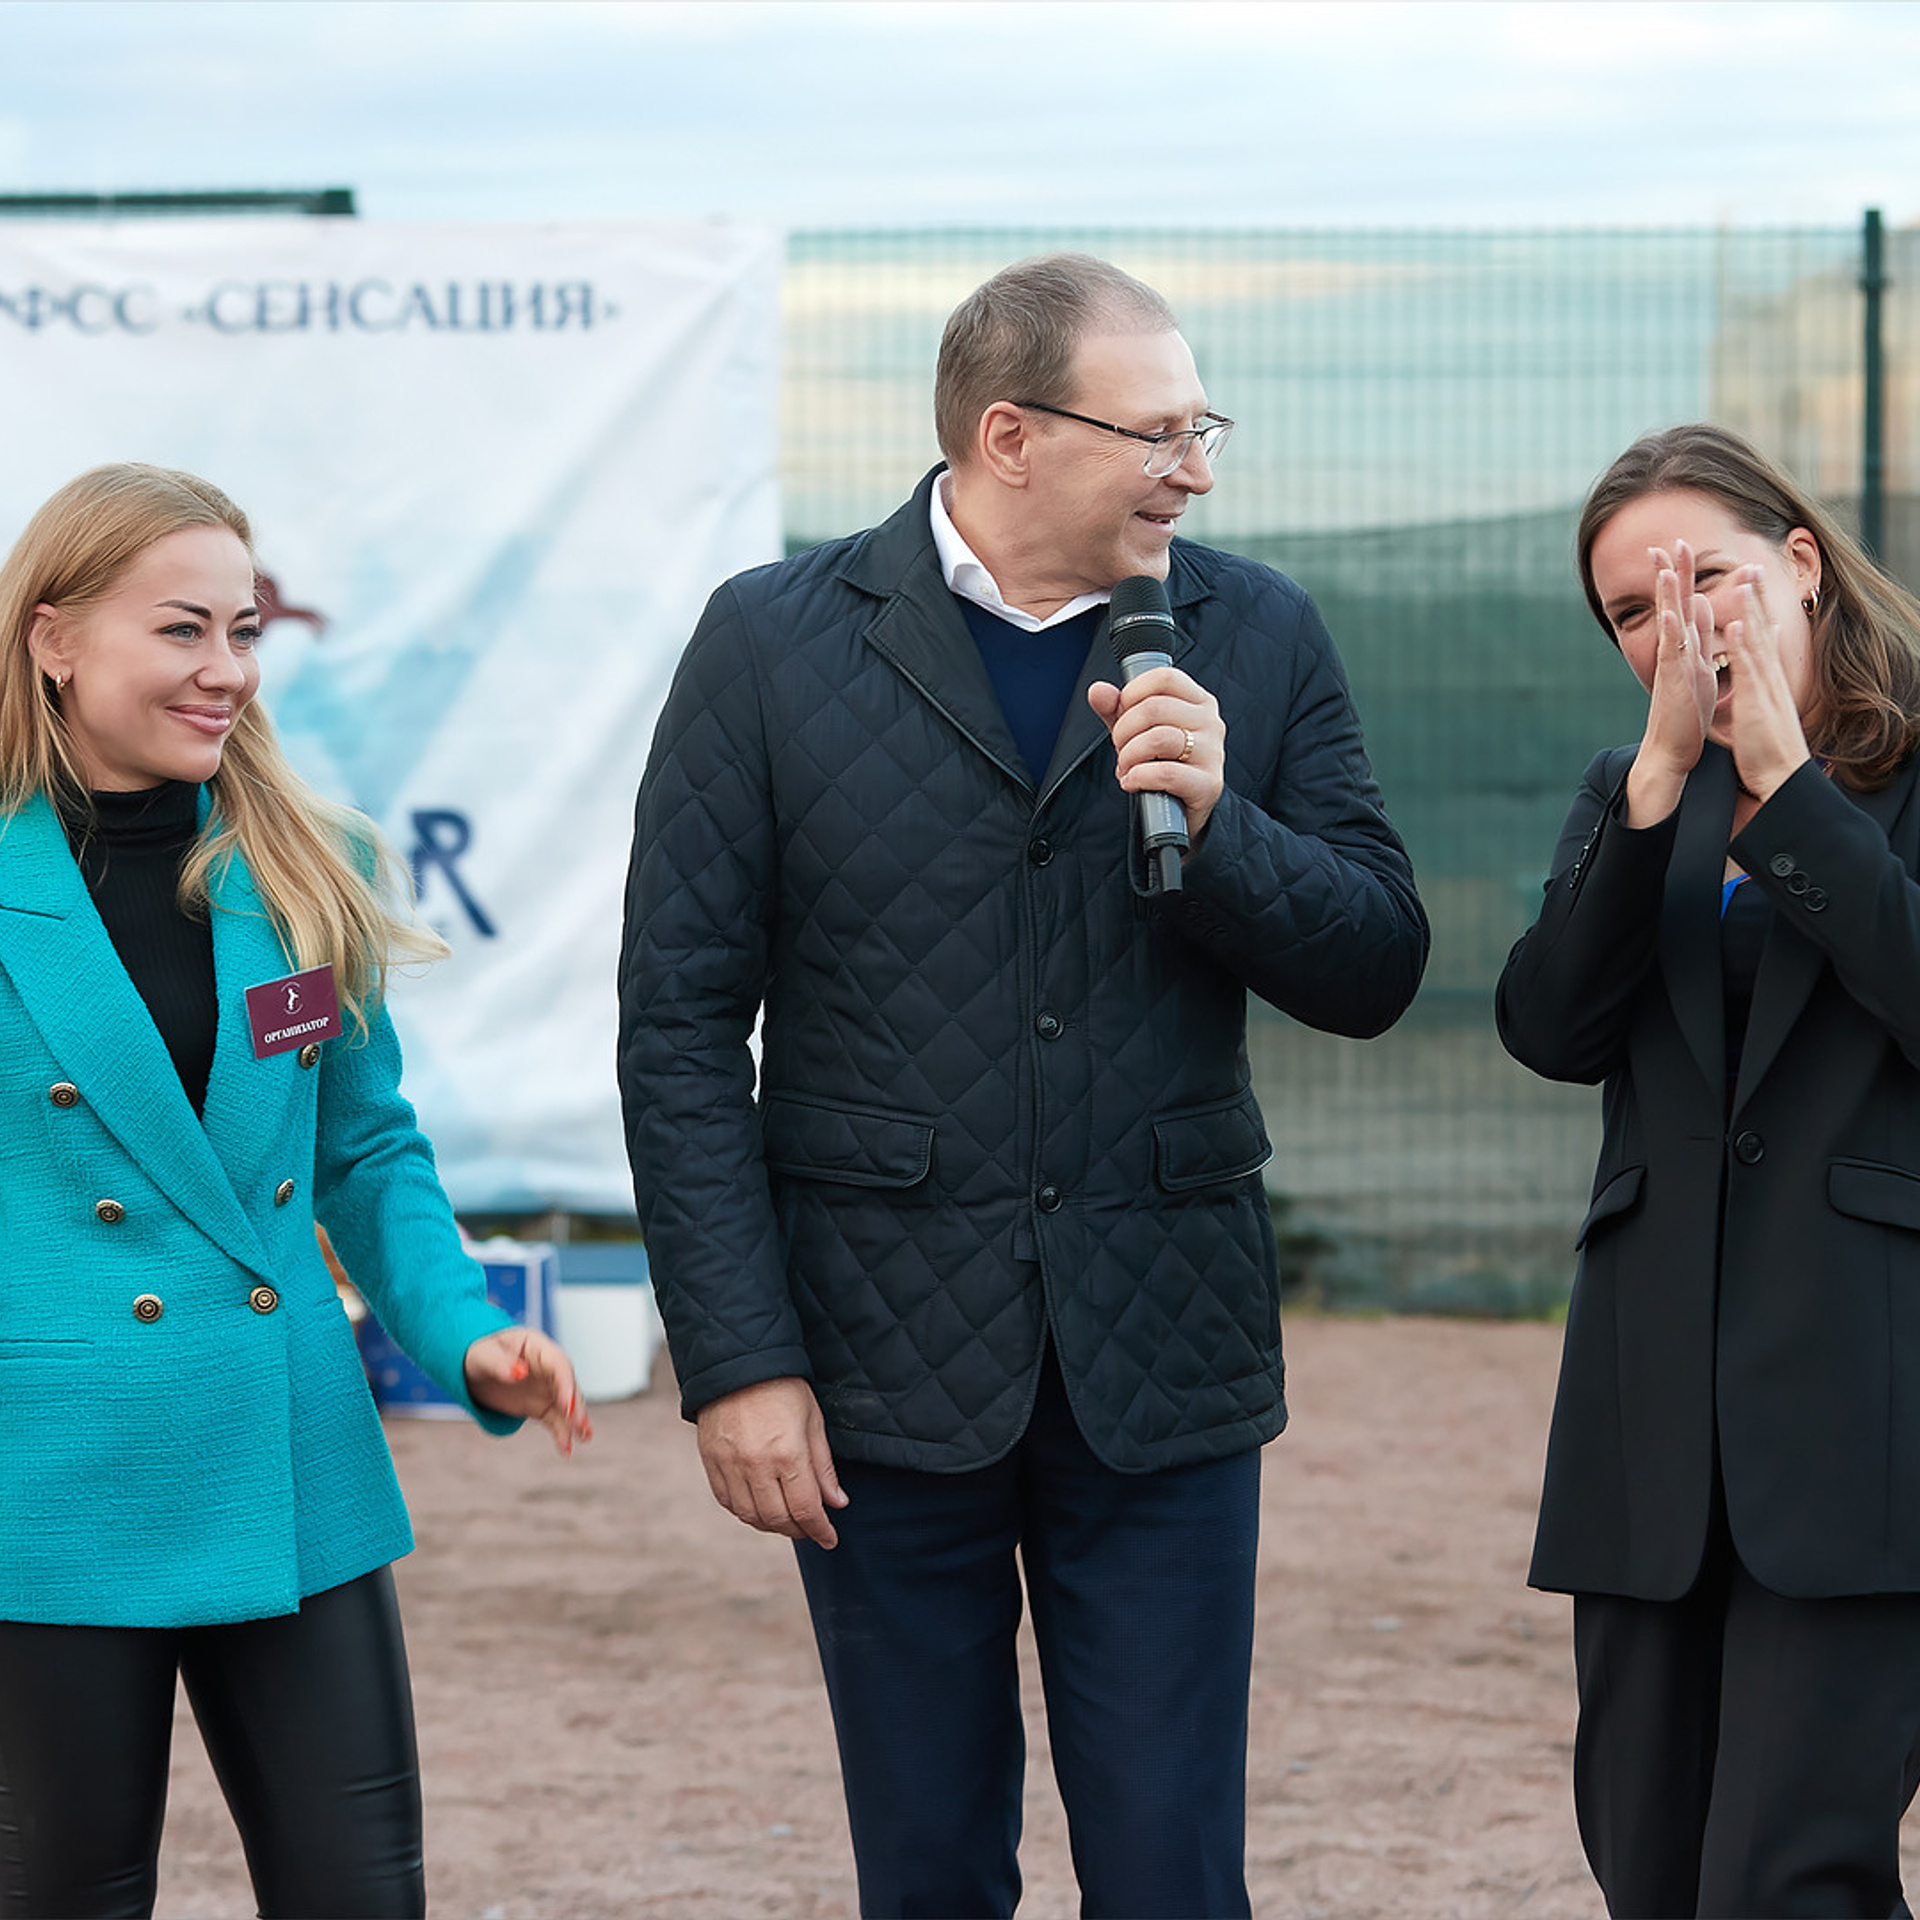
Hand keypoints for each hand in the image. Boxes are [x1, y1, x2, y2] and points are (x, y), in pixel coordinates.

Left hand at [463, 1327, 593, 1455]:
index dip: (565, 1384)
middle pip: (567, 1385)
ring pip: (566, 1405)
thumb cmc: (481, 1355)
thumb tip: (519, 1372)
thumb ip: (500, 1364)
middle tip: (579, 1426)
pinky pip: (554, 1420)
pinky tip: (565, 1449)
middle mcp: (548, 1367)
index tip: (568, 1405)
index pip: (558, 1364)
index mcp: (537, 1347)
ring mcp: (546, 1387)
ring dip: (575, 1421)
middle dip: (574, 1406)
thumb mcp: (484, 1357)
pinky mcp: (541, 1406)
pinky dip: (561, 1433)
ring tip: (584, 1437)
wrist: (475, 1369)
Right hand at [694, 1376, 847, 1548]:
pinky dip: (745, 1512)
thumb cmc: (783, 1388)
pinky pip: (727, 1502)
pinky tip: (759, 1507)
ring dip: (771, 1525)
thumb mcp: (813, 1421)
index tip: (830, 1539)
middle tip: (810, 1529)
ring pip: (750, 1516)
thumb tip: (837, 1502)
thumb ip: (824, 1467)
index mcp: (788, 1454)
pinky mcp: (711, 1462)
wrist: (738, 1364)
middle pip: (777, 1519)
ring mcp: (730, 1465)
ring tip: (786, 1520)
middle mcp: (756, 1465)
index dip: (820, 1530)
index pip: (806, 1509)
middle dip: (798, 1530)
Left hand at [1087, 664, 1225, 845]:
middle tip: (1120, 749)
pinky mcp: (1209, 784)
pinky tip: (1132, 782)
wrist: (1182, 813)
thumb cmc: (1161, 764)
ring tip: (1125, 768)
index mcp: (1198, 701)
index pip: (1164, 677)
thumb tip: (1097, 690)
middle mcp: (1211, 722)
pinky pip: (1166, 773)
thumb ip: (1116, 710)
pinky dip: (1139, 777)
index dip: (1132, 693)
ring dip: (1129, 755)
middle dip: (1124, 730)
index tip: (1122, 715)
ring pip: (1159, 738)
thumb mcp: (1136, 732)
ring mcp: (1213, 753)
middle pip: (1155, 708)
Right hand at [1625, 540, 1718, 826]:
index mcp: (1686, 646)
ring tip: (1664, 566)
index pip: (1682, 602)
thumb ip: (1698, 636)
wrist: (1671, 750)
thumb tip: (1699, 603)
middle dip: (1672, 573)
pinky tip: (1670, 612)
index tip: (1677, 547)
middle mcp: (1676, 651)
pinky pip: (1672, 653)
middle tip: (1669, 542)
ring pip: (1669, 623)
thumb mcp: (1698, 667)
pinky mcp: (1674, 682)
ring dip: (1666, 595)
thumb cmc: (1685, 714)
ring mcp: (1673, 665)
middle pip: (1672, 604)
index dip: (1681, 575)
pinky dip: (1671, 631)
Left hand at [1721, 563, 1812, 802]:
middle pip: (1761, 630)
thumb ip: (1749, 694)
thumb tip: (1744, 686)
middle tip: (1752, 566)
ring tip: (1745, 580)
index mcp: (1763, 680)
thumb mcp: (1755, 713)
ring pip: (1756, 640)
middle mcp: (1767, 677)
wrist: (1777, 776)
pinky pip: (1749, 669)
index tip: (1748, 586)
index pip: (1758, 639)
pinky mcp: (1756, 700)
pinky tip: (1738, 624)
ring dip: (1751, 609)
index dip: (1754, 612)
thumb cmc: (1764, 749)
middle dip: (1756, 598)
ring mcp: (1764, 686)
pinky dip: (1744, 645)